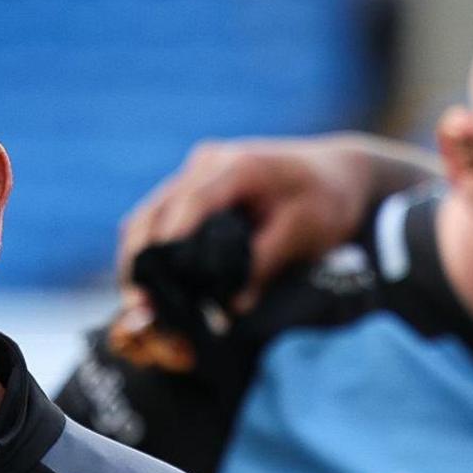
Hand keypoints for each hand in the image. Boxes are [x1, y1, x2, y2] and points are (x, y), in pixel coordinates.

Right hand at [113, 135, 428, 300]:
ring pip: (148, 214)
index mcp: (238, 166)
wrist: (335, 173)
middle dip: (140, 259)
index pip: (191, 204)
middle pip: (155, 210)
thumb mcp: (303, 232)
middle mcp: (208, 163)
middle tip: (137, 307)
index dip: (169, 243)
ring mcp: (196, 172)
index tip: (154, 282)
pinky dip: (149, 248)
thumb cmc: (326, 200)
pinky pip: (158, 216)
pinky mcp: (192, 186)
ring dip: (137, 256)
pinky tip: (149, 284)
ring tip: (137, 301)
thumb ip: (265, 265)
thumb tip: (231, 309)